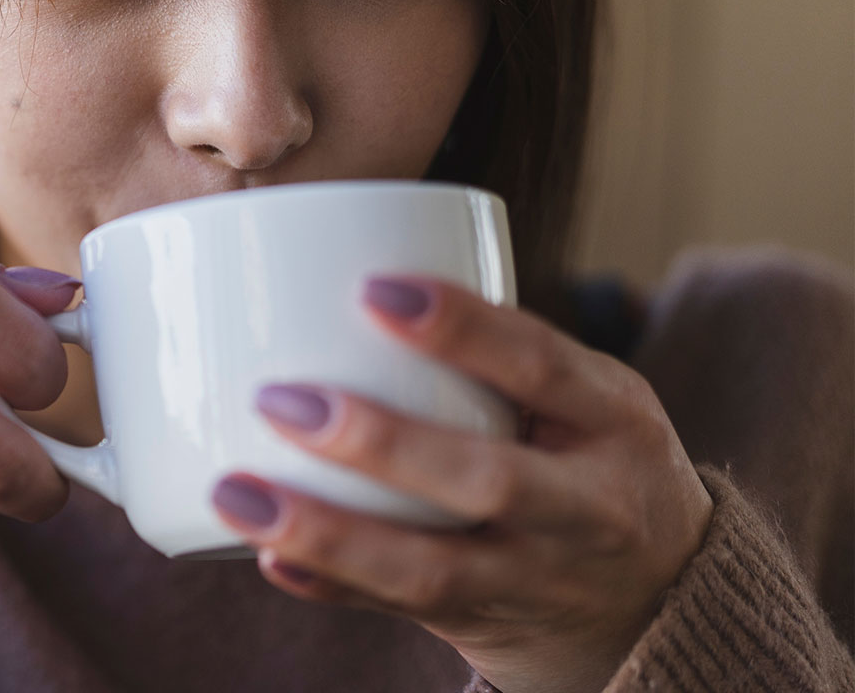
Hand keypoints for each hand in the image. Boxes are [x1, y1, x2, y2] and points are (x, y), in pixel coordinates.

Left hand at [209, 276, 713, 692]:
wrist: (660, 599)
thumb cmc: (586, 458)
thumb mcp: (584, 400)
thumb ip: (493, 355)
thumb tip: (333, 270)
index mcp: (612, 419)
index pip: (542, 365)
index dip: (462, 328)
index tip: (371, 289)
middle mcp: (588, 507)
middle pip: (489, 480)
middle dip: (380, 444)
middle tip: (279, 401)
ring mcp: (539, 578)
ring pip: (432, 569)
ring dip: (326, 532)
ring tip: (235, 493)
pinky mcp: (488, 626)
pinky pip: (401, 612)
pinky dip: (331, 586)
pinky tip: (268, 557)